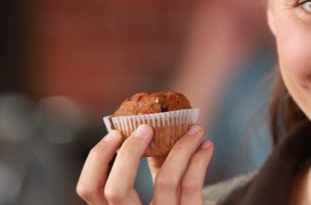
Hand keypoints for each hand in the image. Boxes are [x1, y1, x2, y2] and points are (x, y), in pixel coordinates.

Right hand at [76, 124, 213, 204]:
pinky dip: (200, 160)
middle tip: (146, 128)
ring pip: (165, 181)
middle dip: (130, 152)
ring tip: (194, 130)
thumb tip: (152, 132)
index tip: (115, 133)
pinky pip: (192, 186)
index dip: (97, 159)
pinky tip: (206, 146)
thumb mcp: (154, 197)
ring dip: (182, 148)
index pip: (90, 190)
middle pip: (116, 190)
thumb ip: (150, 171)